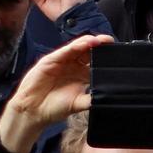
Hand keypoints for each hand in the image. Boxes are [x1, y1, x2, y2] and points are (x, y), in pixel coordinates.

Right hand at [0, 34, 114, 152]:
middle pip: (89, 52)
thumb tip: (110, 96)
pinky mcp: (50, 61)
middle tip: (112, 43)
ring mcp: (62, 62)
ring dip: (90, 42)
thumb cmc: (54, 108)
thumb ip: (93, 98)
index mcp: (81, 75)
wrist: (34, 111)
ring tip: (102, 40)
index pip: (96, 62)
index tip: (119, 56)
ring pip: (78, 49)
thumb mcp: (79, 103)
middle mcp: (72, 67)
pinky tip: (86, 43)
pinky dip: (75, 46)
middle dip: (100, 46)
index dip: (106, 58)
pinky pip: (64, 51)